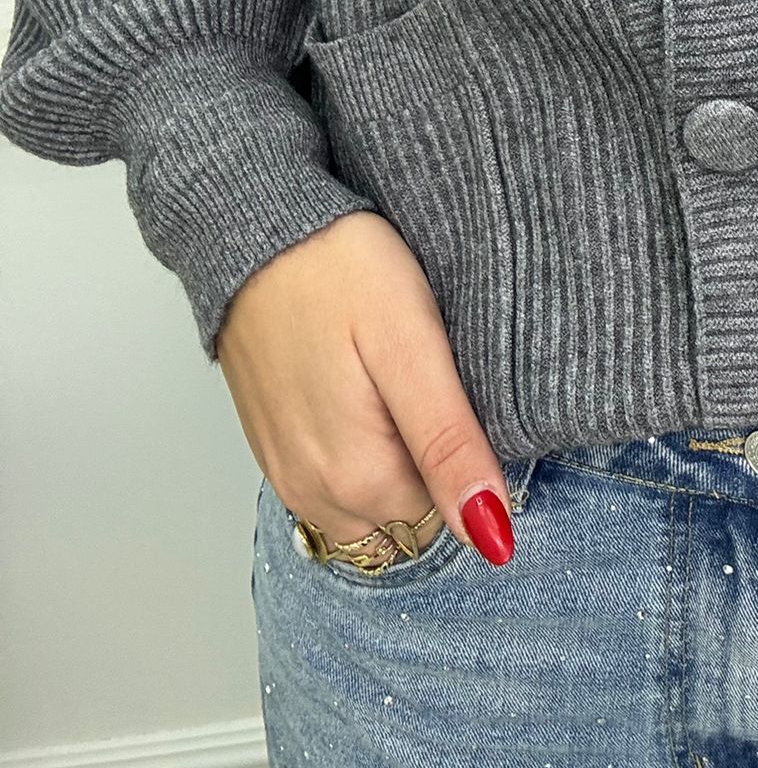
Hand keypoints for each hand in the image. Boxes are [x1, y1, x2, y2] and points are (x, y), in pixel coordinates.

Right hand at [213, 210, 513, 563]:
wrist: (255, 231)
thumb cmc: (340, 272)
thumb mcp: (413, 349)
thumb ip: (449, 446)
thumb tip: (492, 536)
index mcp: (358, 480)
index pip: (449, 510)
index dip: (464, 451)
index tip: (455, 390)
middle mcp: (315, 494)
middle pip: (409, 510)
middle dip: (428, 458)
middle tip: (424, 376)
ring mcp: (287, 474)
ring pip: (370, 499)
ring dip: (391, 456)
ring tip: (389, 377)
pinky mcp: (273, 447)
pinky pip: (332, 478)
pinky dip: (356, 446)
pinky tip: (358, 385)